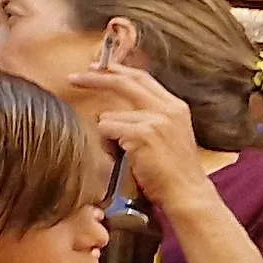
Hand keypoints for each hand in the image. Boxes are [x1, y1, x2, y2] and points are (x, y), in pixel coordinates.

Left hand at [78, 68, 208, 205]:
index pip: (142, 78)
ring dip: (109, 135)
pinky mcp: (142, 134)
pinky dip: (108, 145)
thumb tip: (118, 105)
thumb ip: (152, 115)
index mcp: (176, 107)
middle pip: (124, 82)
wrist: (188, 193)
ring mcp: (156, 120)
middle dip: (95, 78)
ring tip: (127, 154)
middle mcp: (168, 109)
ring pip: (109, 116)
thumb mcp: (171, 135)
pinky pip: (107, 130)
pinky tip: (126, 158)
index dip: (118, 71)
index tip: (98, 69)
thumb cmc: (175, 172)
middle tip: (74, 79)